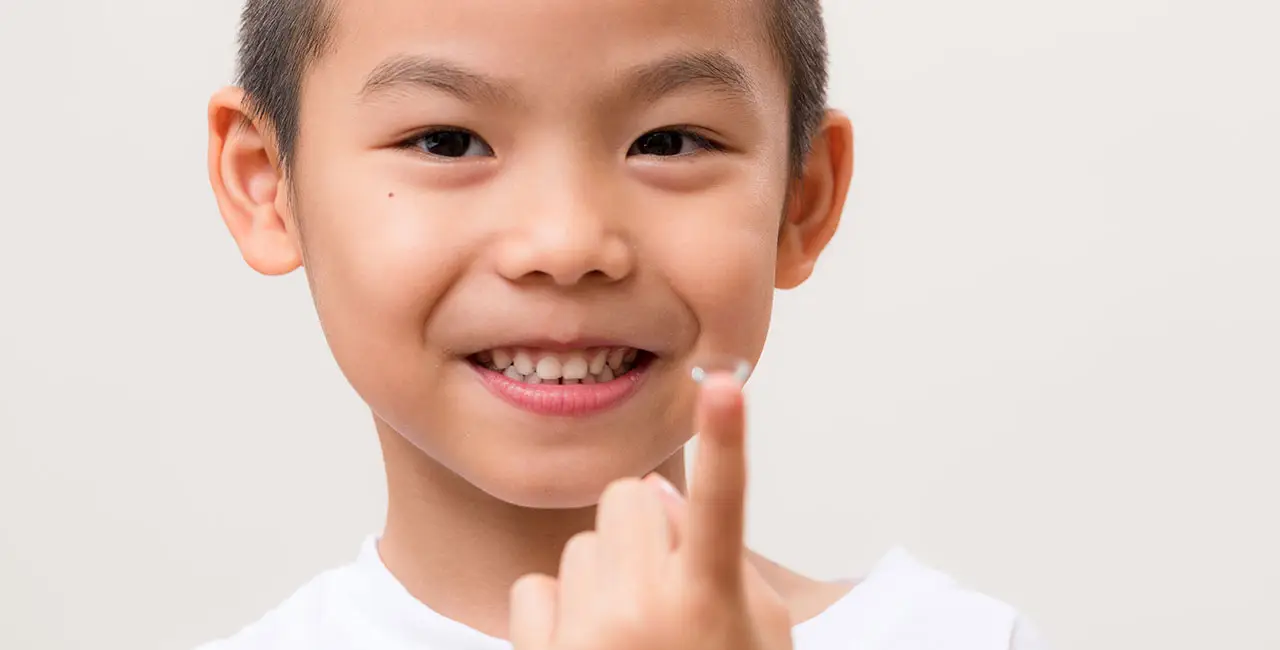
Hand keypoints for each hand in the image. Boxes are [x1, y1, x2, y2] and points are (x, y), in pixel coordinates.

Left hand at [509, 373, 792, 649]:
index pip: (722, 502)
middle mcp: (646, 611)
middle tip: (665, 589)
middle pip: (630, 496)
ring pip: (582, 544)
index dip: (725, 439)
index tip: (722, 383)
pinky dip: (557, 615)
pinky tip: (588, 647)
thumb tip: (658, 492)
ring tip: (631, 633)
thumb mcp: (756, 630)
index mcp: (711, 601)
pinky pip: (533, 589)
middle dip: (647, 529)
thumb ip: (725, 558)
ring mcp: (589, 635)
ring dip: (604, 577)